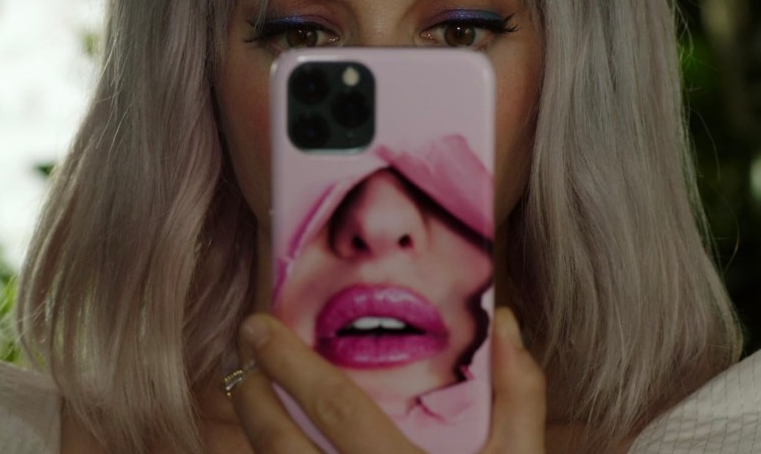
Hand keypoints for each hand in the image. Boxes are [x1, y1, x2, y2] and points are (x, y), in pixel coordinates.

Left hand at [229, 307, 546, 452]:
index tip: (258, 327)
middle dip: (252, 395)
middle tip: (242, 352)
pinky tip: (279, 447)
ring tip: (252, 394)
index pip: (335, 409)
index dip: (290, 364)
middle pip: (279, 447)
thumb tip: (503, 321)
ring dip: (254, 434)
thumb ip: (518, 394)